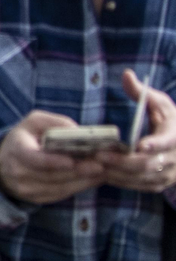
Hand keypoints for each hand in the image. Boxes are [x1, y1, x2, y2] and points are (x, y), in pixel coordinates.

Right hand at [0, 110, 108, 204]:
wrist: (3, 164)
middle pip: (51, 175)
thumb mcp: (34, 122)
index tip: (72, 161)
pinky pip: (61, 194)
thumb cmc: (24, 138)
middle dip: (77, 170)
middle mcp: (18, 172)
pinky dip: (78, 187)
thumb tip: (78, 131)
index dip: (52, 161)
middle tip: (99, 165)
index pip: (33, 158)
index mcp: (16, 150)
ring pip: (59, 187)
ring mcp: (26, 188)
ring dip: (82, 180)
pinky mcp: (36, 198)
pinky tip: (92, 179)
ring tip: (101, 171)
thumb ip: (54, 122)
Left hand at [99, 69, 175, 192]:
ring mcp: (167, 174)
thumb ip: (141, 92)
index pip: (166, 142)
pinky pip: (138, 186)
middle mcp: (174, 158)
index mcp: (175, 136)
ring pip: (141, 178)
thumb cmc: (169, 121)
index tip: (139, 145)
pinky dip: (120, 181)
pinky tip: (102, 173)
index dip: (154, 144)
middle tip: (97, 155)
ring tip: (93, 164)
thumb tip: (126, 74)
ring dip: (117, 173)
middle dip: (122, 161)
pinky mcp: (158, 183)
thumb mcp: (160, 104)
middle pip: (147, 164)